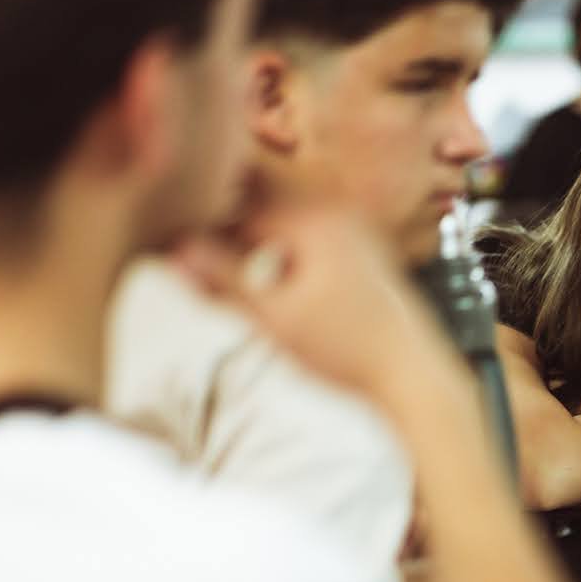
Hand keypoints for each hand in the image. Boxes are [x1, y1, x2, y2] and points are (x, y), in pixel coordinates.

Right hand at [176, 206, 470, 425]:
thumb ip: (222, 281)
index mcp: (315, 221)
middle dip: (223, 221)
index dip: (198, 221)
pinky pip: (307, 235)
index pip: (237, 204)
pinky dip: (279, 247)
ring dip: (250, 234)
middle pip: (261, 203)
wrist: (416, 377)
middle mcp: (338, 215)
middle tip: (182, 240)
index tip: (165, 237)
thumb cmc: (354, 353)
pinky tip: (263, 273)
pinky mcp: (363, 254)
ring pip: (284, 219)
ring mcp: (355, 232)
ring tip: (214, 256)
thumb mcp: (276, 319)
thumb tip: (171, 251)